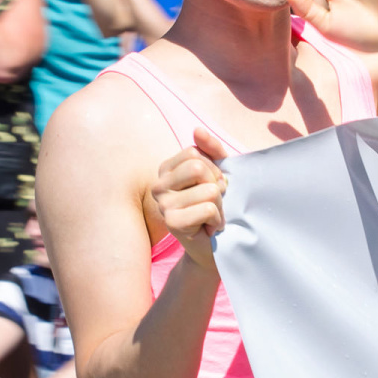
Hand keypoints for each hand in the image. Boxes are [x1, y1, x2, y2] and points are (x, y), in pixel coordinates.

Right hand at [151, 127, 229, 271]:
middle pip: (198, 168)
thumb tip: (198, 129)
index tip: (212, 187)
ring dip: (219, 206)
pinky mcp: (172, 222)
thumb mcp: (218, 174)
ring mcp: (162, 204)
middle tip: (213, 202)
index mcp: (166, 170)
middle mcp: (158, 186)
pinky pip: (208, 208)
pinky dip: (217, 220)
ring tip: (211, 217)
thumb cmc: (216, 208)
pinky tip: (209, 228)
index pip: (195, 153)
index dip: (214, 170)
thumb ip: (212, 150)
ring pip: (207, 190)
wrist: (215, 247)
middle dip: (216, 186)